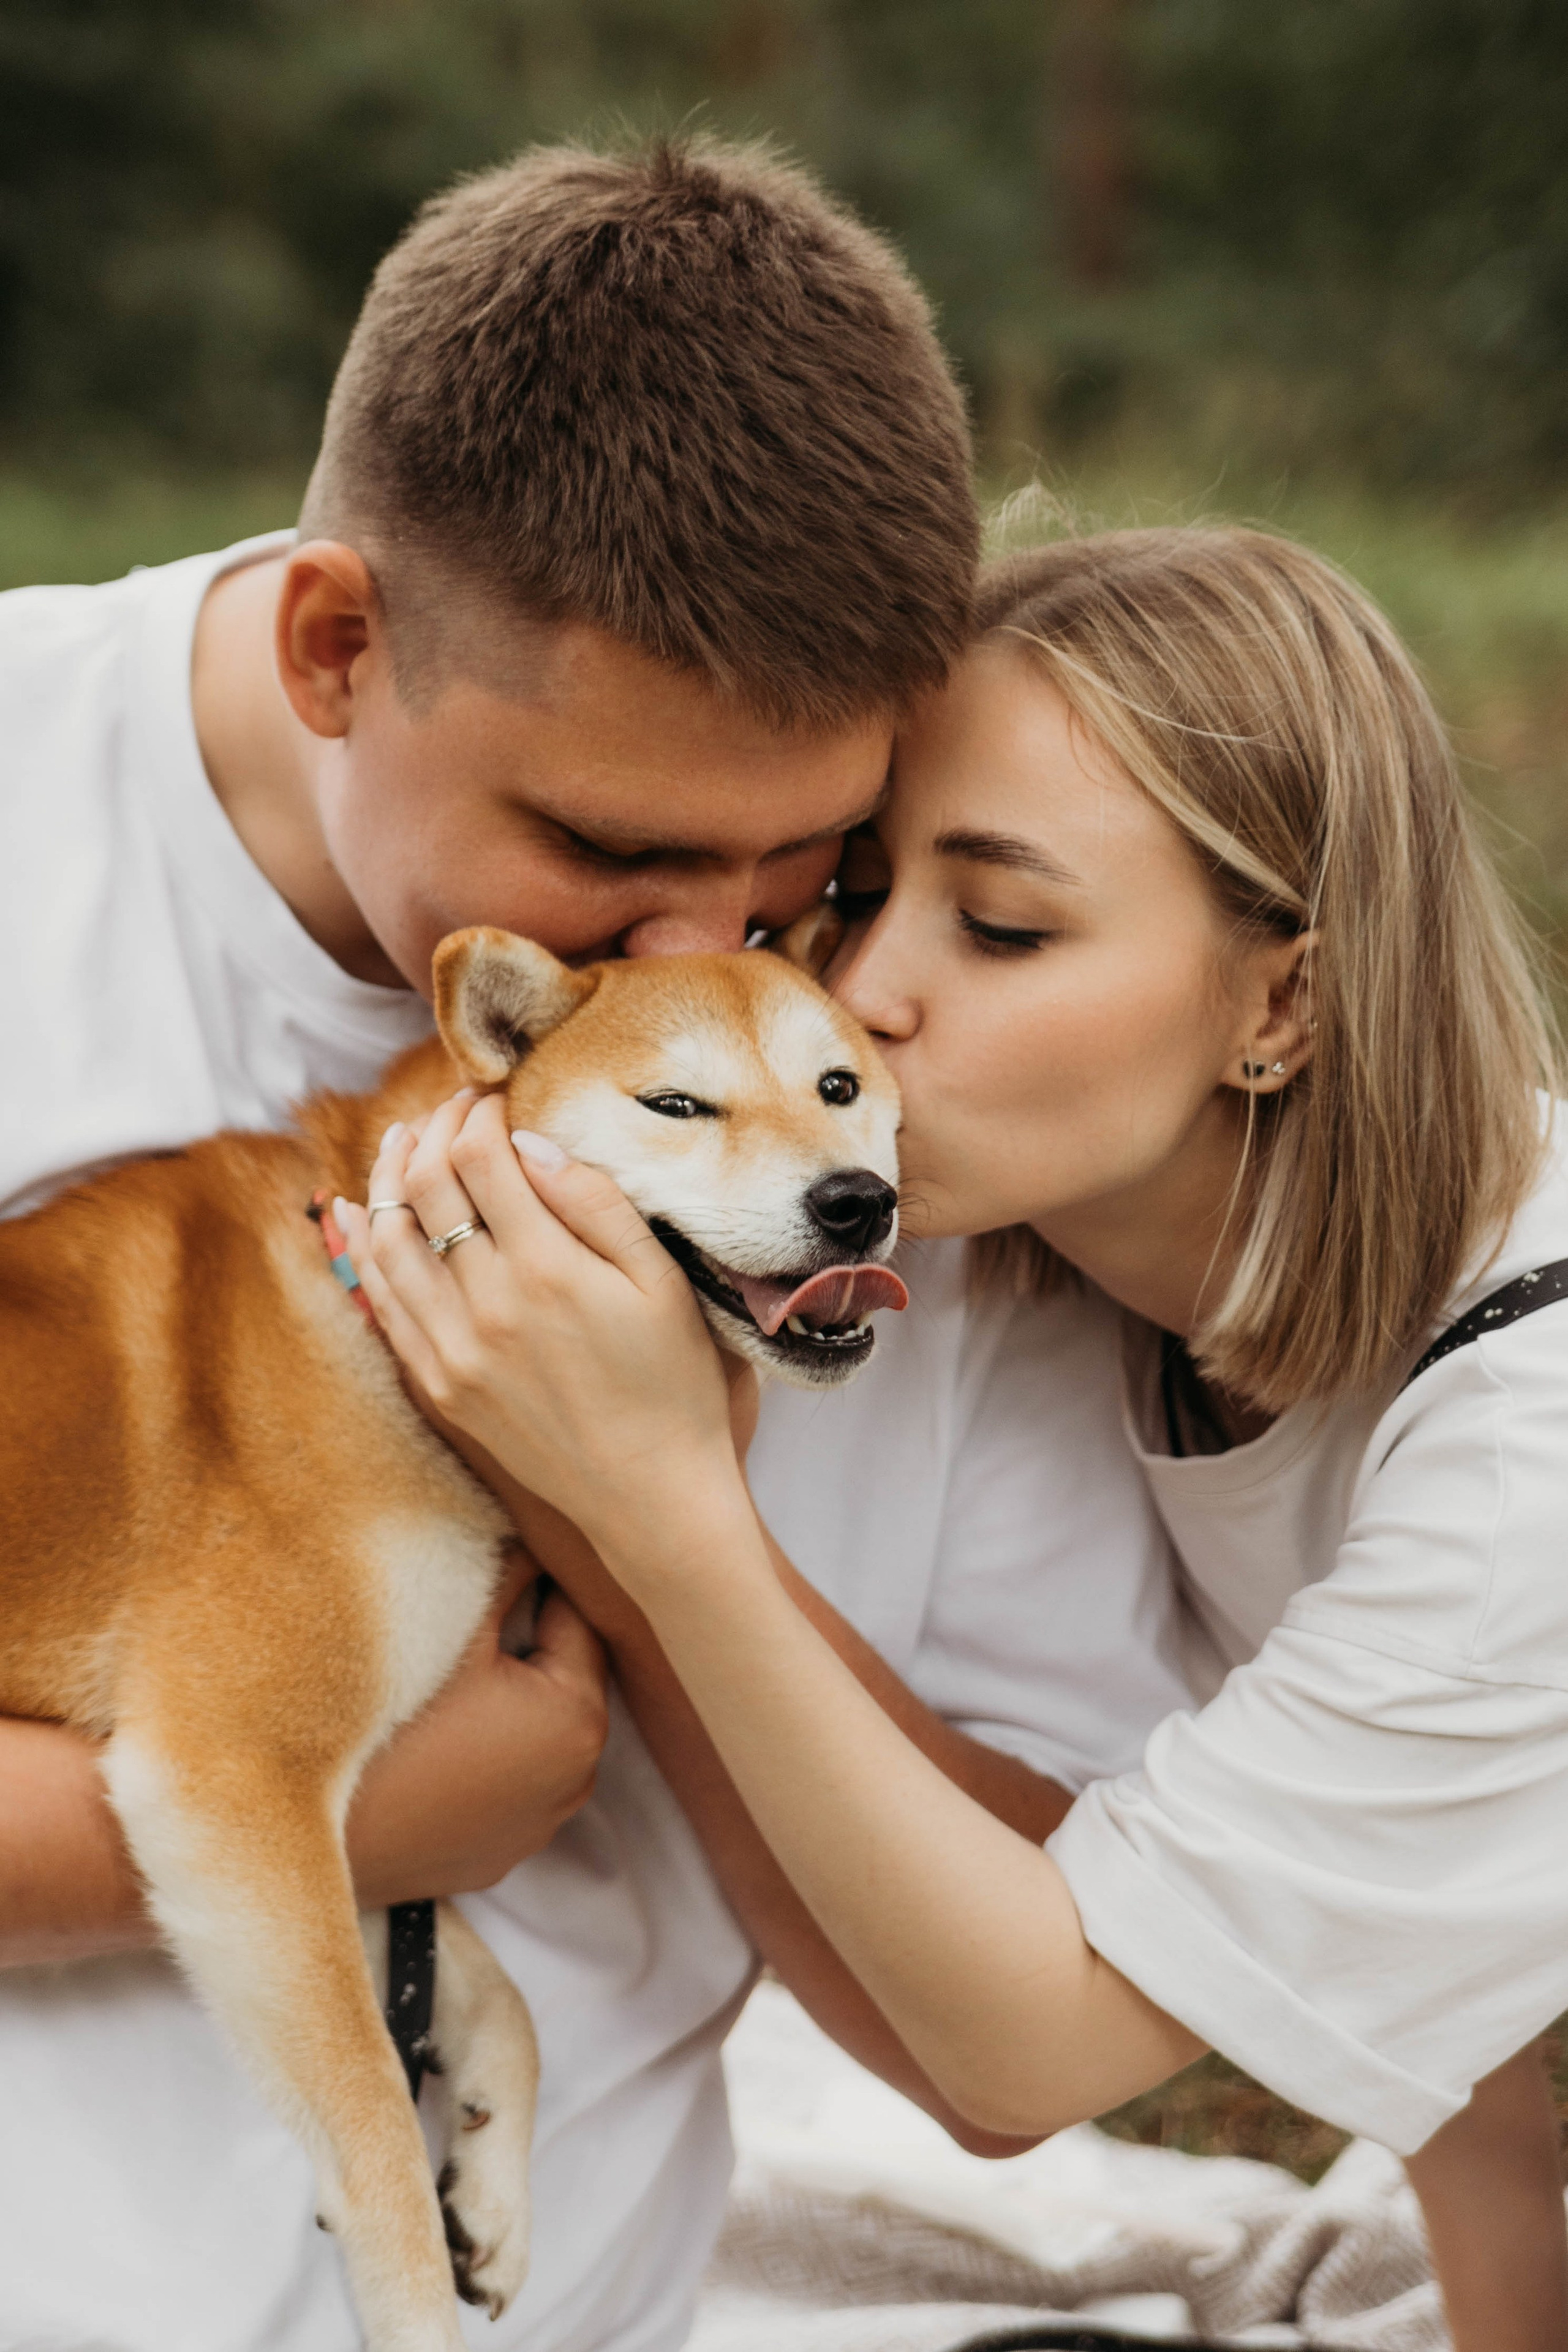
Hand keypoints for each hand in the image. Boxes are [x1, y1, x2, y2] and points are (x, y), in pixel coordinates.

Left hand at [338, 1093, 747, 1556]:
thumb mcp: (660, 1282)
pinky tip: (360, 1210)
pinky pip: (381, 1301)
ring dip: (388, 1177)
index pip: (480, 1157)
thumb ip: (596, 1204)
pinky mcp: (439, 1384)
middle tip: (454, 1109)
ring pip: (388, 1237)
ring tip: (404, 1142)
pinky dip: (364, 1246)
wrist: (650, 1494)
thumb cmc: (672, 1383)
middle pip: (425, 1185)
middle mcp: (485, 1304)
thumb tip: (530, 1142)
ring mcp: (453, 1349)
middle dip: (433, 1130)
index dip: (479, 1113)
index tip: (495, 1098)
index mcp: (546, 1268)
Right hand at [345, 1549, 607, 1905]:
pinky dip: (495, 1752)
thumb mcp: (454, 1633)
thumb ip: (508, 1574)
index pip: (583, 1621)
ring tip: (460, 1667)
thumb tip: (534, 1534)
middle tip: (482, 1602)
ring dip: (517, 1697)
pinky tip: (447, 1732)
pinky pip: (514, 1780)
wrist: (311, 1834)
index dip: (548, 1580)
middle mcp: (578, 1779)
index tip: (515, 1551)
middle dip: (536, 1639)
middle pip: (568, 1678)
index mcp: (579, 1717)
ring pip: (542, 1731)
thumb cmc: (385, 1726)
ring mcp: (539, 1825)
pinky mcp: (500, 1852)